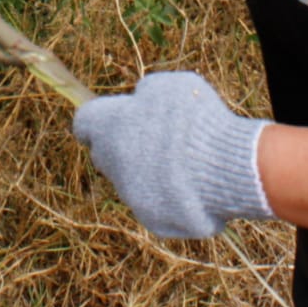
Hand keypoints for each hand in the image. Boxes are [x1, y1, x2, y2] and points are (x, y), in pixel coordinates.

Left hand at [73, 71, 274, 238]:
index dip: (100, 118)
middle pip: (107, 154)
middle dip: (125, 146)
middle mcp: (112, 165)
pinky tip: (196, 184)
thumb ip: (147, 92)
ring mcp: (131, 196)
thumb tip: (142, 100)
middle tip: (158, 137)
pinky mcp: (154, 220)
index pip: (85, 123)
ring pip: (133, 181)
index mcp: (108, 128)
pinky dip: (172, 195)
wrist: (222, 168)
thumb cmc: (194, 120)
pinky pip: (159, 204)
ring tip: (187, 161)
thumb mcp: (169, 86)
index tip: (113, 117)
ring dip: (151, 171)